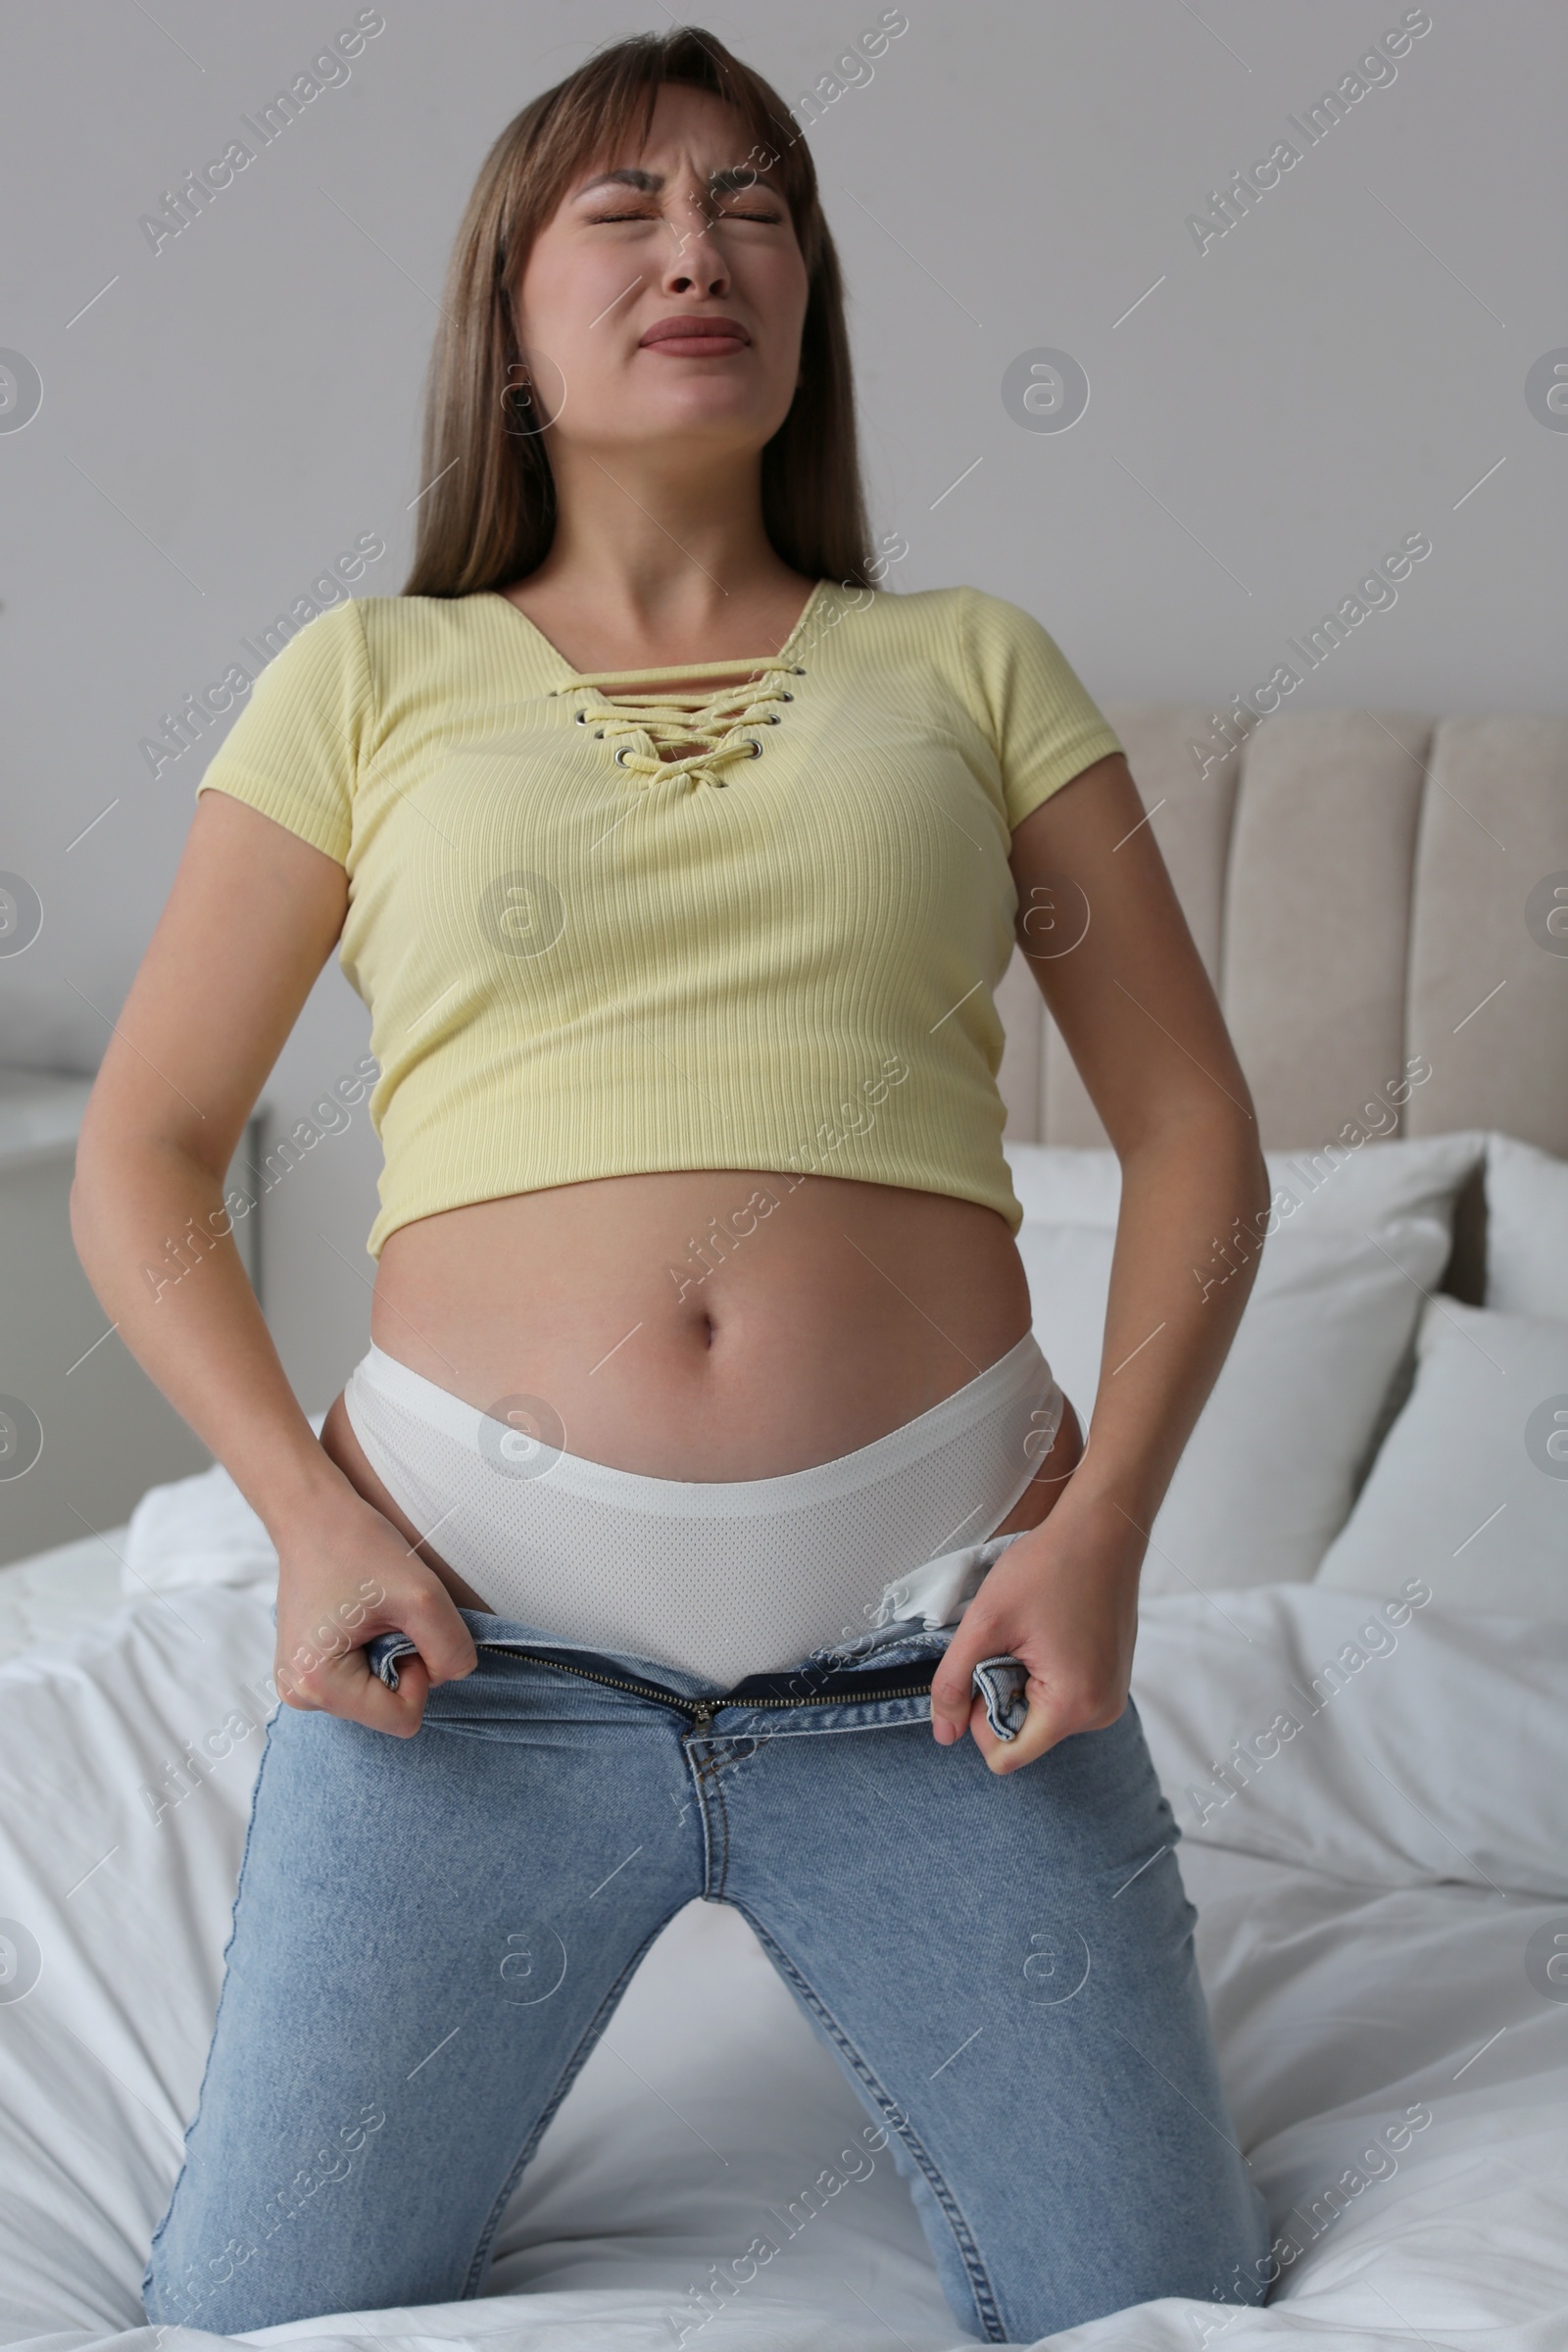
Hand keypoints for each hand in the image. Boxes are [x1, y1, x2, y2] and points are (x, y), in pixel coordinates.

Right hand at [273, 1491, 478, 1736]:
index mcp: (317, 1685)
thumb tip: (454, 1674)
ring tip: (369, 1614)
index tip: (401, 1627)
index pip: (403, 1719)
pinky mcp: (308, 1669)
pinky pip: (362, 1679)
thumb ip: (451, 1648)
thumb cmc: (358, 1547)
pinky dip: (374, 1650)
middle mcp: (300, 1694)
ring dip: (388, 1654)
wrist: (315, 1516)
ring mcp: (300, 1684)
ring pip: (378, 1695)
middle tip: (383, 1615)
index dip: (420, 1674)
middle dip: (402, 1663)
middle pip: (388, 1710)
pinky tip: (359, 1618)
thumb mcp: (423, 1596)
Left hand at [928, 1488, 1144, 1774]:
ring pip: (1040, 1716)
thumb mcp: (984, 1623)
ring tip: (1033, 1633)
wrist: (1102, 1530)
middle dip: (1003, 1693)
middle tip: (1012, 1642)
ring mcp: (1111, 1697)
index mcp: (1072, 1707)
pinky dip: (1044, 1673)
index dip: (979, 1719)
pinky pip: (1062, 1697)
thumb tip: (942, 1734)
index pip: (1006, 1755)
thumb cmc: (1049, 1567)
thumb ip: (952, 1683)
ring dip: (1023, 1681)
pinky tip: (1050, 1632)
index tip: (986, 1668)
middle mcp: (1100, 1713)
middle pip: (1024, 1735)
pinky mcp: (1111, 1680)